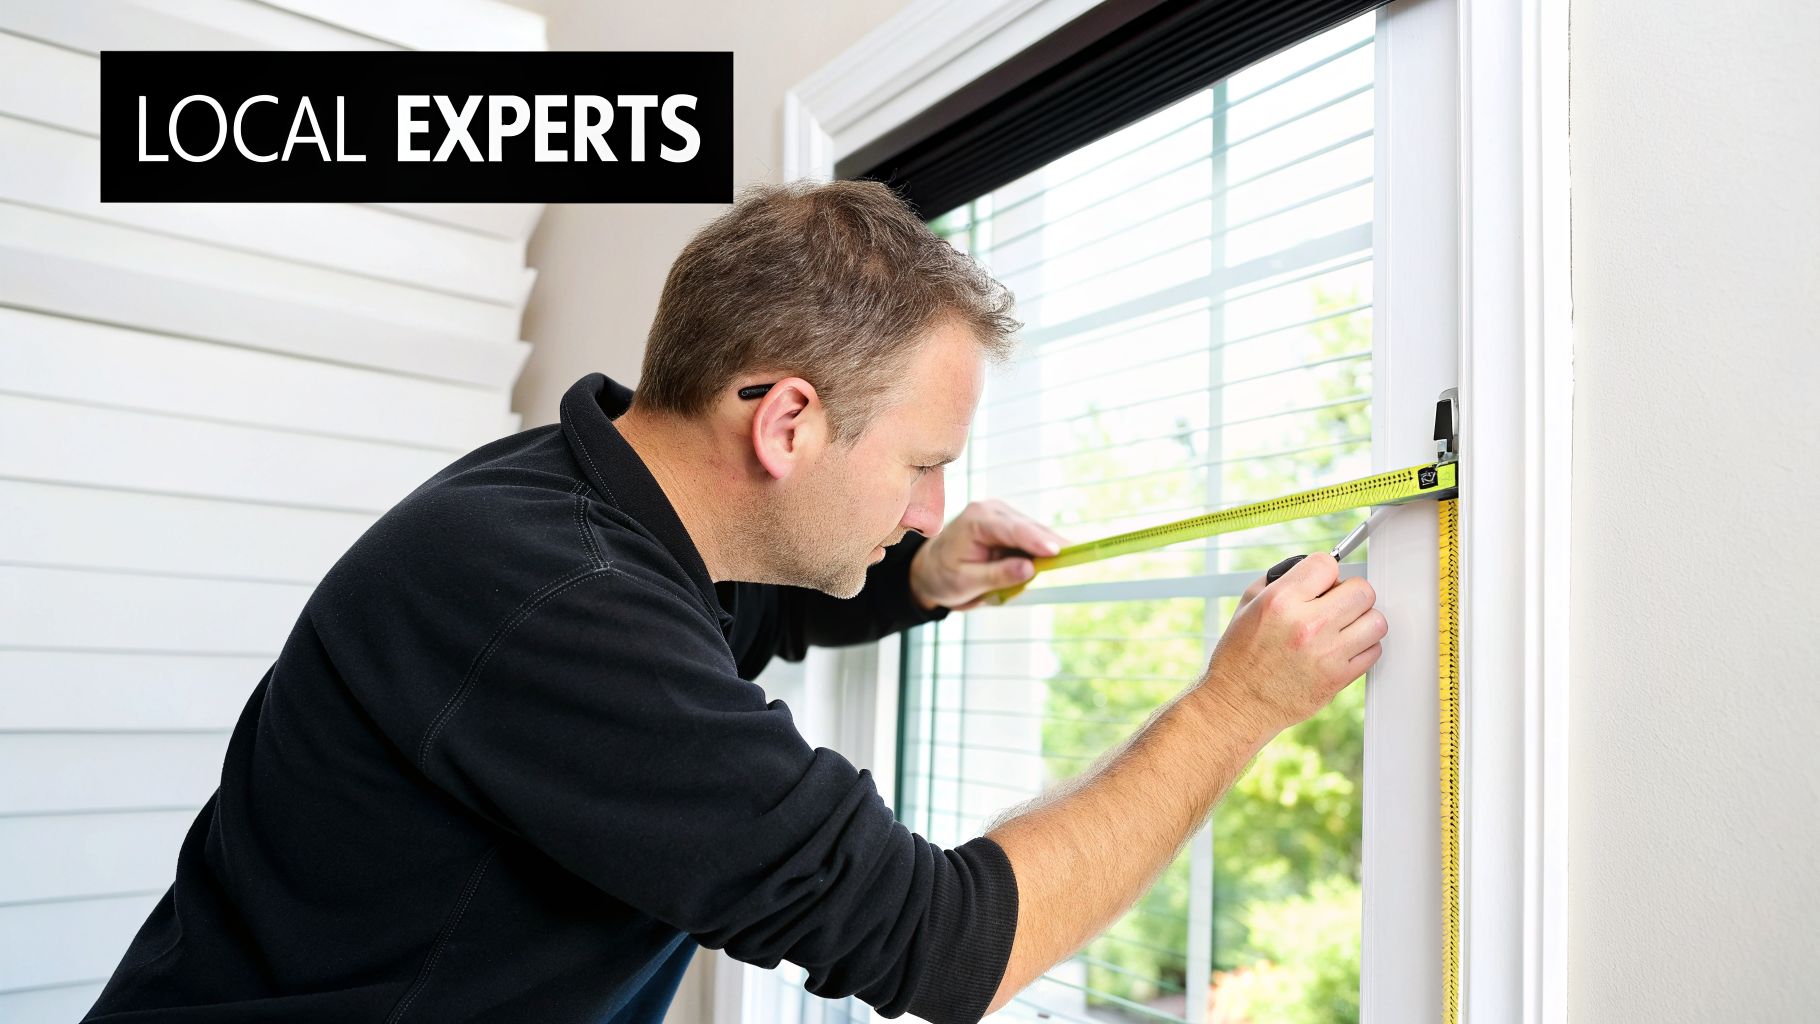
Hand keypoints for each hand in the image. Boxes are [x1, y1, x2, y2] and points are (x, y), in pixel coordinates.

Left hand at [908, 499, 1069, 611]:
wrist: (932, 568)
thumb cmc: (944, 575)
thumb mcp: (966, 582)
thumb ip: (997, 575)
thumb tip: (1029, 568)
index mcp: (976, 521)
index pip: (1011, 530)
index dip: (1036, 540)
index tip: (1058, 551)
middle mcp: (991, 511)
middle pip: (1029, 528)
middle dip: (1050, 545)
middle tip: (1075, 561)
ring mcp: (1003, 515)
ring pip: (1035, 532)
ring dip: (1045, 551)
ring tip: (1054, 567)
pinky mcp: (1011, 525)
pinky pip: (1032, 538)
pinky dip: (1039, 552)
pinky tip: (1044, 562)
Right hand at [1200, 553, 1385, 736]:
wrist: (1238, 702)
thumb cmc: (1240, 655)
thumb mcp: (1248, 605)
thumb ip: (1282, 580)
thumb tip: (1312, 569)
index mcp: (1281, 601)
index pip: (1328, 563)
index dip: (1325, 571)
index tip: (1321, 582)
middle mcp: (1307, 625)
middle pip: (1362, 590)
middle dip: (1349, 593)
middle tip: (1336, 603)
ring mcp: (1326, 653)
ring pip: (1376, 620)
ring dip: (1362, 620)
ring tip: (1343, 626)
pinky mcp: (1338, 678)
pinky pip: (1374, 651)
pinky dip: (1363, 647)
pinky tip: (1343, 647)